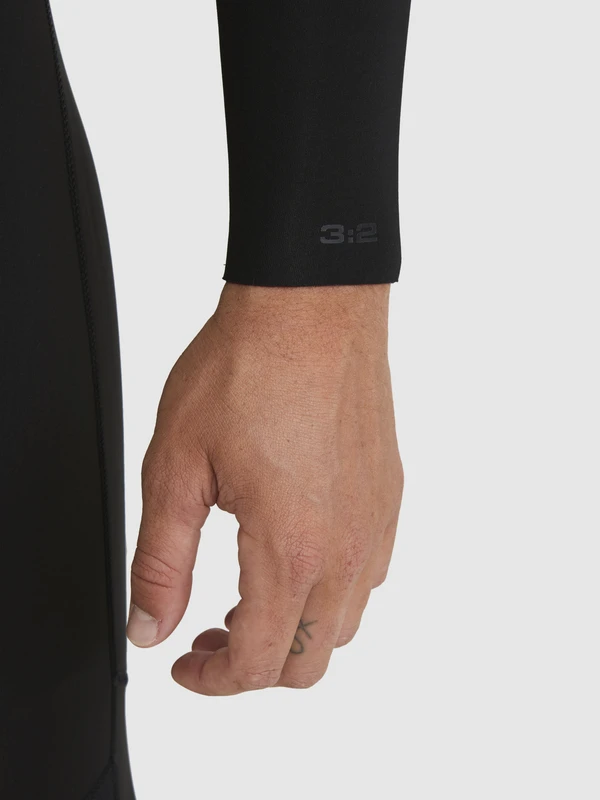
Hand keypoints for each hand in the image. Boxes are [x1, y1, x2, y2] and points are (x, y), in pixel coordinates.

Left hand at [127, 283, 403, 694]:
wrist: (310, 309)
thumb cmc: (248, 370)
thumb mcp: (177, 469)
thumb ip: (162, 562)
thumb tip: (152, 628)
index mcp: (291, 549)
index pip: (257, 663)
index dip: (211, 681)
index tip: (184, 664)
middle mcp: (347, 548)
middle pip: (310, 662)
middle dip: (253, 667)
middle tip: (209, 636)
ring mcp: (375, 523)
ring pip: (345, 624)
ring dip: (295, 631)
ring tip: (251, 596)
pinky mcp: (388, 497)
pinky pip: (369, 575)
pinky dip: (329, 592)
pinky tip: (294, 553)